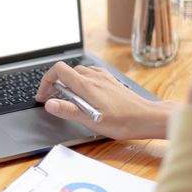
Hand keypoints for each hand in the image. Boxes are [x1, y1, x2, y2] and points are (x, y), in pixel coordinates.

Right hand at [35, 62, 175, 139]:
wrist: (148, 117)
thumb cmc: (123, 121)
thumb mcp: (92, 120)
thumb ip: (69, 111)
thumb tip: (50, 104)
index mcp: (86, 84)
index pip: (59, 70)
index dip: (46, 80)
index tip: (44, 95)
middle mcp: (94, 76)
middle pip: (67, 72)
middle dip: (56, 84)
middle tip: (53, 100)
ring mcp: (103, 78)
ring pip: (79, 72)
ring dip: (69, 83)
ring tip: (68, 98)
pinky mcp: (111, 82)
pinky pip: (91, 75)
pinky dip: (82, 82)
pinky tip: (86, 94)